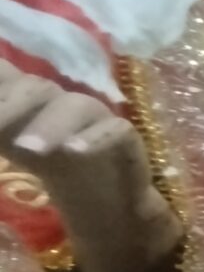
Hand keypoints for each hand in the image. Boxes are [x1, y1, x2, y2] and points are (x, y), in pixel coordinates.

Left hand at [0, 60, 147, 208]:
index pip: (4, 74)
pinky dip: (94, 137)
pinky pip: (114, 129)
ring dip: (48, 125)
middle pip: (34, 87)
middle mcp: (55, 101)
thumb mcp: (4, 146)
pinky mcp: (124, 138)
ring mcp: (92, 116)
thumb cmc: (48, 166)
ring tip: (27, 151)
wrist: (105, 198)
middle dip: (7, 106)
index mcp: (20, 98)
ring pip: (73, 105)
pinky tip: (74, 152)